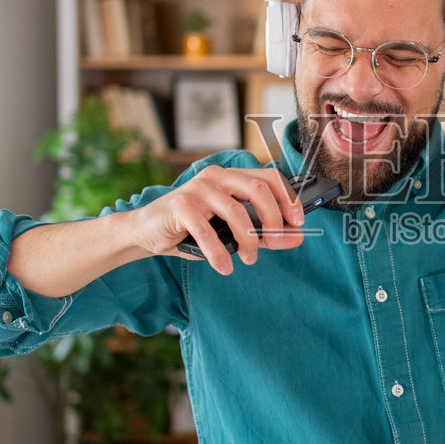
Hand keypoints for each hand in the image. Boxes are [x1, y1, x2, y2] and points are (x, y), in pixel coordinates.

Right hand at [134, 165, 304, 272]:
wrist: (146, 232)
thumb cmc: (191, 230)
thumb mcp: (232, 232)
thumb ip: (265, 233)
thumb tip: (297, 237)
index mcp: (231, 177)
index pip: (269, 177)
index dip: (288, 198)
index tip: (298, 222)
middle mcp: (217, 177)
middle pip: (258, 189)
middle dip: (273, 218)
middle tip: (274, 242)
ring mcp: (198, 188)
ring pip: (236, 211)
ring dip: (248, 240)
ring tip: (248, 258)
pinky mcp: (180, 203)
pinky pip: (207, 231)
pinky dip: (219, 253)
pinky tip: (224, 266)